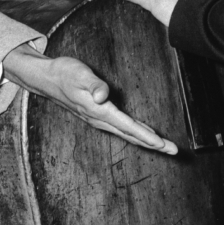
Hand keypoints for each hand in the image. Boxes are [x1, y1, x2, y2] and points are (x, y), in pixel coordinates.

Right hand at [3, 43, 176, 153]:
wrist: (48, 78)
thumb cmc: (65, 73)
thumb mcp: (79, 73)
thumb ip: (93, 84)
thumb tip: (103, 96)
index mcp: (98, 110)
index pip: (126, 126)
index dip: (145, 136)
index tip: (160, 144)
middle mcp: (100, 119)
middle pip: (132, 135)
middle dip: (154, 144)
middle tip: (175, 151)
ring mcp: (100, 120)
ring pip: (129, 134)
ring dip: (149, 142)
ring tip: (166, 147)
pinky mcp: (100, 116)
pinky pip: (123, 129)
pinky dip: (138, 134)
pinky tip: (147, 135)